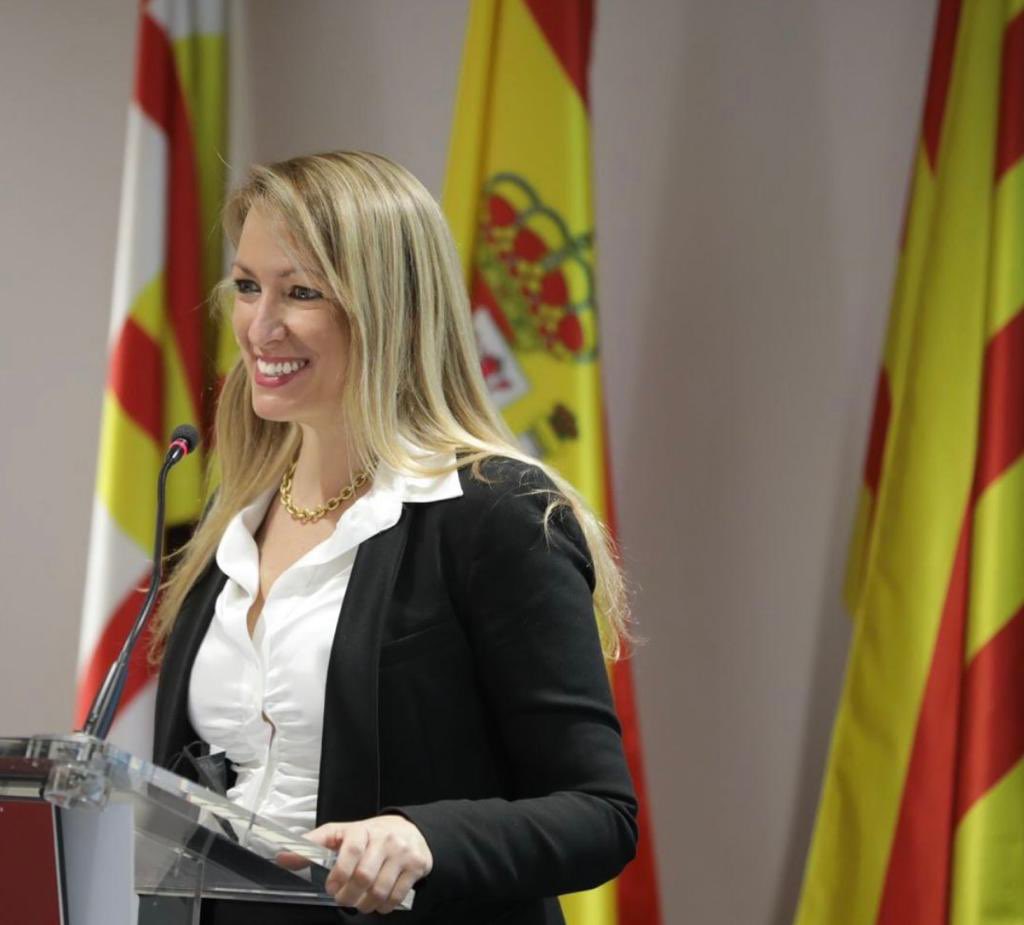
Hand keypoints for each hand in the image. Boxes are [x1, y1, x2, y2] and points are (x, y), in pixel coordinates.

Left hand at [306, 814, 432, 913]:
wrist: (410, 829)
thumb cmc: (370, 835)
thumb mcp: (341, 834)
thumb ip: (312, 845)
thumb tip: (282, 856)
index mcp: (363, 830)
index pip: (351, 850)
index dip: (339, 874)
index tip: (331, 887)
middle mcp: (385, 838)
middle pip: (365, 876)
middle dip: (349, 896)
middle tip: (344, 899)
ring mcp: (403, 852)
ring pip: (380, 890)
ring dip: (365, 905)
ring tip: (360, 903)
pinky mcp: (417, 865)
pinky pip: (397, 896)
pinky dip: (384, 907)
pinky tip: (378, 903)